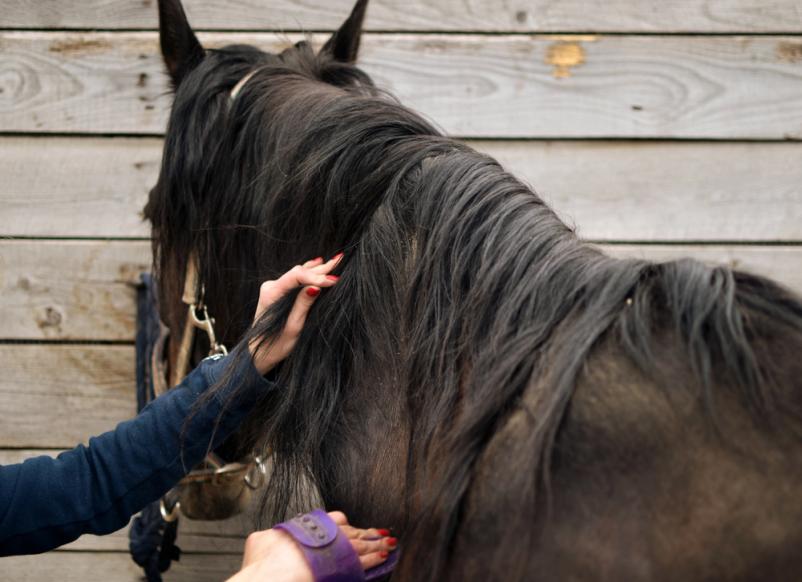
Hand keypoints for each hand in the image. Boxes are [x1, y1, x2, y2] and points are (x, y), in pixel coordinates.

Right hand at [227, 511, 395, 581]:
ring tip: (388, 542)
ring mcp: (334, 552)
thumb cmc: (264, 564)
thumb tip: (264, 536)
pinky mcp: (342, 568)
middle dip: (364, 533)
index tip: (350, 525)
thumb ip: (268, 537)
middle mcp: (323, 535)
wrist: (273, 578)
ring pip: (360, 544)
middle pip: (351, 531)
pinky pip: (362, 562)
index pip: (332, 520)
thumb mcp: (259, 542)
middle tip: (379, 533)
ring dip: (374, 543)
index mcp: (306, 526)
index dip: (344, 524)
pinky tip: (384, 556)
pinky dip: (374, 558)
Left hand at [248, 255, 341, 374]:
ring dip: (318, 269)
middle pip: (299, 272)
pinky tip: (318, 263)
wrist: (258, 353)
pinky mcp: (278, 292)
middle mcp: (271, 287)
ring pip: (299, 274)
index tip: (334, 280)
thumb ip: (303, 305)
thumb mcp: (293, 328)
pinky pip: (296, 278)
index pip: (297, 277)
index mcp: (271, 294)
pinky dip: (310, 272)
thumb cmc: (275, 345)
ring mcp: (274, 288)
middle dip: (321, 269)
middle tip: (340, 261)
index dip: (317, 277)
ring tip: (336, 260)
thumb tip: (317, 286)